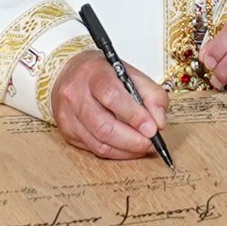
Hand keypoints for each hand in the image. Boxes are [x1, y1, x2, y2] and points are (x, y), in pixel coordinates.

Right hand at [49, 50, 168, 159]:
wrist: (71, 73)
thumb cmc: (104, 74)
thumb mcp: (131, 73)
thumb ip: (152, 94)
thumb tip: (159, 123)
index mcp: (93, 73)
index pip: (112, 96)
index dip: (134, 115)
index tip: (152, 129)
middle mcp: (75, 94)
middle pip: (103, 126)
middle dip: (132, 140)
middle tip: (151, 143)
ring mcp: (67, 115)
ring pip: (98, 143)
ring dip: (126, 150)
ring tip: (143, 147)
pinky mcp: (66, 131)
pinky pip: (93, 149)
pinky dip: (115, 152)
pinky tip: (127, 147)